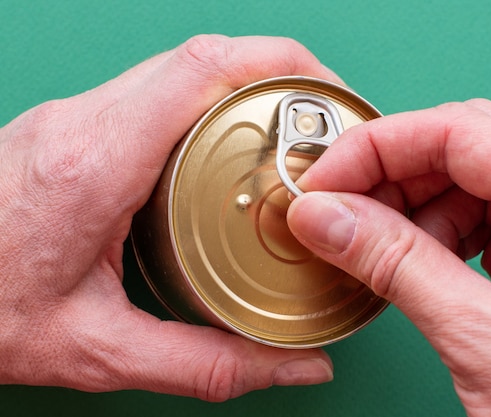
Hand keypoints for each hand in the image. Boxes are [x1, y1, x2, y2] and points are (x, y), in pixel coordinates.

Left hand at [0, 35, 339, 400]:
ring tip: (288, 134)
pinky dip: (207, 106)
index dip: (280, 64)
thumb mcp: (99, 353)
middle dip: (277, 73)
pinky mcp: (72, 127)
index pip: (202, 69)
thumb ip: (209, 364)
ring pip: (179, 69)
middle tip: (322, 120)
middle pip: (200, 57)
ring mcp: (73, 116)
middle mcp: (82, 121)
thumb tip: (297, 366)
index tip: (327, 93)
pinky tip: (228, 150)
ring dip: (242, 89)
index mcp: (93, 163)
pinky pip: (155, 93)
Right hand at [287, 99, 490, 415]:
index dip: (378, 147)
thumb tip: (324, 216)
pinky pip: (481, 223)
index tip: (325, 178)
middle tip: (333, 212)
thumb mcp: (479, 337)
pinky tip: (409, 264)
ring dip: (408, 212)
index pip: (460, 133)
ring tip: (368, 248)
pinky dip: (433, 238)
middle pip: (462, 152)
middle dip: (388, 179)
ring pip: (467, 186)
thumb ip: (395, 264)